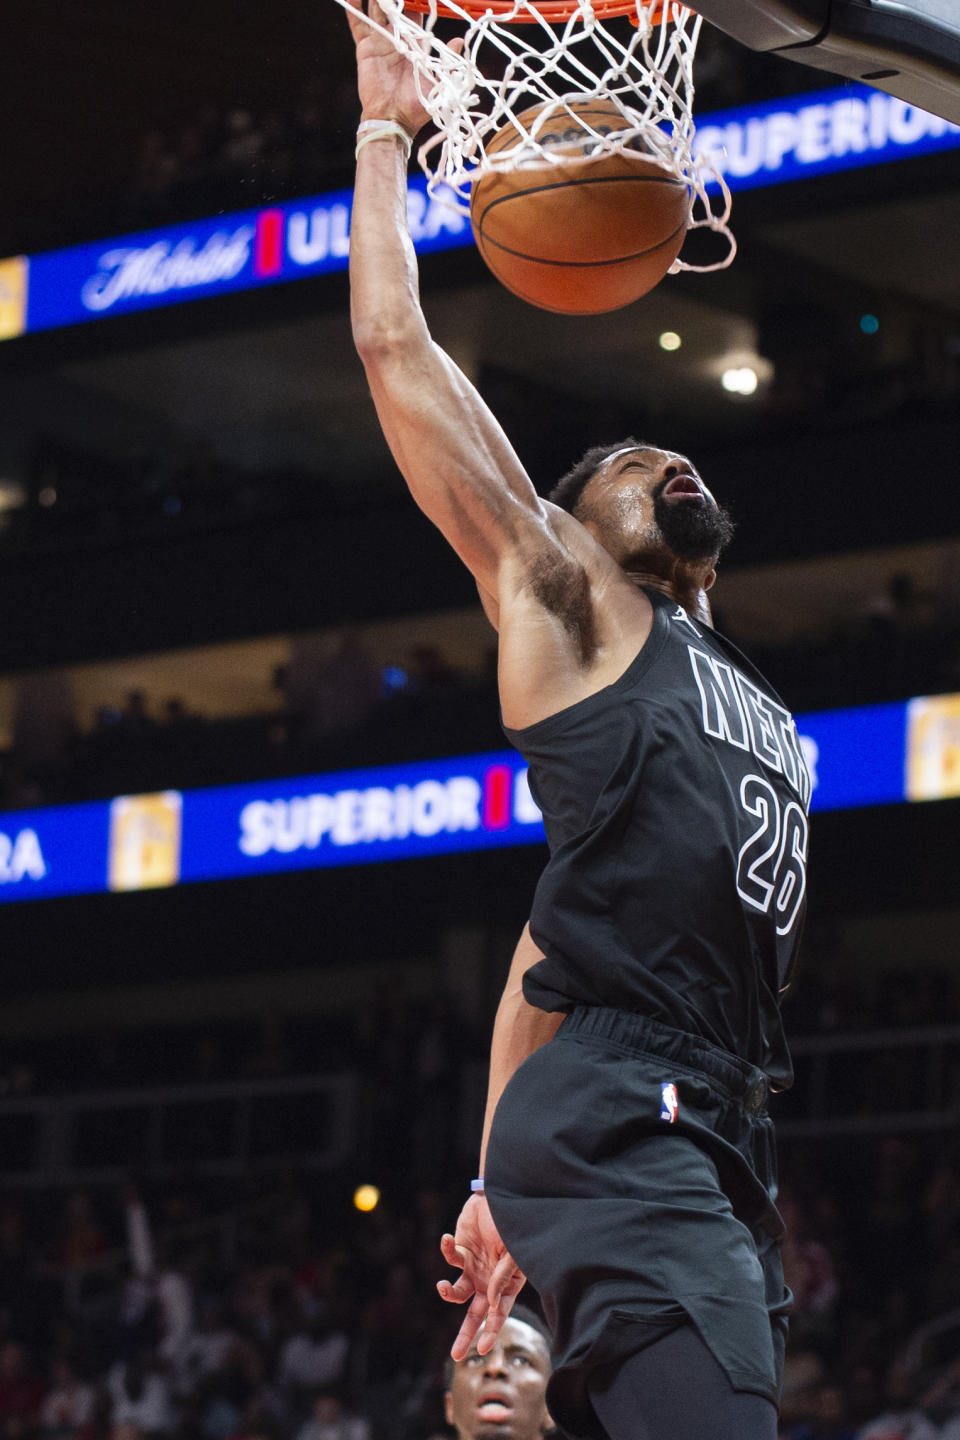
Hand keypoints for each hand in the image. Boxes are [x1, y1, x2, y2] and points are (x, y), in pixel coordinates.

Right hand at [344, 0, 446, 138]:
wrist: (394, 120)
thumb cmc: (417, 107)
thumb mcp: (438, 83)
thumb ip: (446, 60)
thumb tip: (459, 40)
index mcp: (415, 45)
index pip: (416, 16)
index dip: (416, 1)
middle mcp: (398, 40)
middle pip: (395, 9)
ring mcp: (380, 42)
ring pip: (377, 10)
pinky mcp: (365, 48)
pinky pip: (358, 24)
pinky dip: (353, 8)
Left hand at [437, 1193, 526, 1358]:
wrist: (498, 1196)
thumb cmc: (512, 1224)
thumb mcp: (513, 1252)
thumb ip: (502, 1277)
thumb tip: (492, 1303)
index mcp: (506, 1285)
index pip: (498, 1314)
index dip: (490, 1331)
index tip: (481, 1349)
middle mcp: (489, 1281)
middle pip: (475, 1314)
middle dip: (465, 1335)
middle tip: (456, 1355)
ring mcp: (474, 1268)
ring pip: (457, 1292)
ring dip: (447, 1293)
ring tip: (443, 1287)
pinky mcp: (460, 1251)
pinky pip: (449, 1258)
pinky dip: (445, 1250)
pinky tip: (446, 1239)